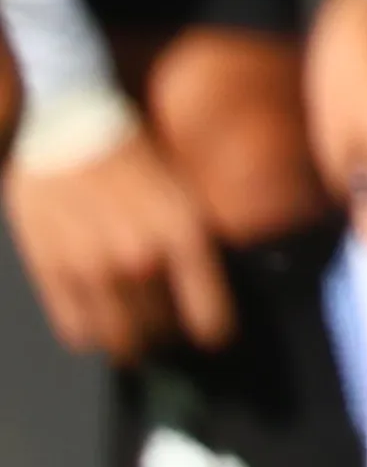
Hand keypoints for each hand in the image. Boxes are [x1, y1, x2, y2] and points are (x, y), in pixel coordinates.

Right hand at [6, 122, 231, 356]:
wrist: (66, 124)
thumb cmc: (129, 148)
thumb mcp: (178, 187)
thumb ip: (192, 234)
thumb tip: (212, 274)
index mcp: (182, 232)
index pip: (209, 313)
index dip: (215, 331)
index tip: (215, 336)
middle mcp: (139, 258)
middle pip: (161, 331)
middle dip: (168, 333)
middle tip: (167, 326)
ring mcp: (92, 270)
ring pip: (119, 340)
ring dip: (130, 342)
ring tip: (134, 331)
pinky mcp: (52, 273)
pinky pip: (77, 331)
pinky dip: (91, 334)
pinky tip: (98, 321)